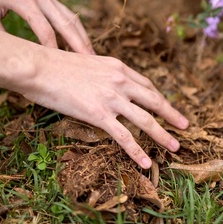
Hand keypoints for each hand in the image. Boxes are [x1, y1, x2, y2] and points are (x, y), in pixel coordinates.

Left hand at [0, 0, 94, 54]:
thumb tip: (8, 53)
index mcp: (26, 3)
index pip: (46, 31)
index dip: (53, 49)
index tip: (59, 66)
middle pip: (67, 25)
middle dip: (79, 44)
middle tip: (90, 61)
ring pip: (72, 19)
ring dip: (83, 36)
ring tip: (91, 54)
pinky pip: (67, 14)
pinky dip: (76, 29)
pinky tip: (79, 41)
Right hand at [22, 49, 188, 168]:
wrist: (38, 66)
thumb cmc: (54, 64)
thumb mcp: (86, 61)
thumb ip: (101, 73)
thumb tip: (102, 81)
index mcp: (118, 67)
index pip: (146, 85)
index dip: (159, 98)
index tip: (167, 107)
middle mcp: (120, 81)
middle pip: (154, 101)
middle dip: (171, 114)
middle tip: (185, 125)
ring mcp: (112, 98)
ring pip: (145, 120)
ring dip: (163, 135)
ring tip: (175, 146)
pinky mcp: (99, 114)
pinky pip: (124, 136)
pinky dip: (136, 151)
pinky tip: (145, 162)